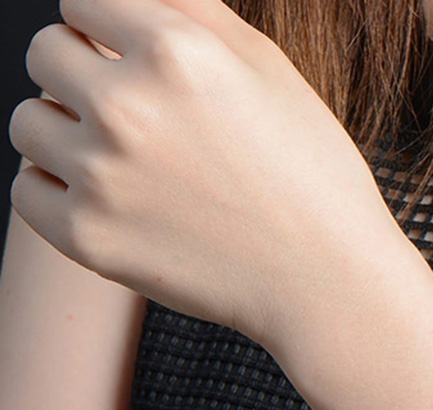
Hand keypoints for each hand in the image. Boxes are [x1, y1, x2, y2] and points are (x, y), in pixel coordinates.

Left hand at [8, 0, 399, 344]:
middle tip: (128, 118)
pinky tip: (106, 203)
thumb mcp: (270, 72)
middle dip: (80, 76)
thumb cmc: (311, 177)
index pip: (82, 1)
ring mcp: (103, 176)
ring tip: (122, 165)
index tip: (126, 61)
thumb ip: (193, 12)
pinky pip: (27, 193)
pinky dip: (57, 193)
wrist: (327, 283)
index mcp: (178, 51)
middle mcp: (129, 106)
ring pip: (29, 123)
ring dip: (65, 135)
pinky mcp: (90, 239)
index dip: (105, 31)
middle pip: (44, 54)